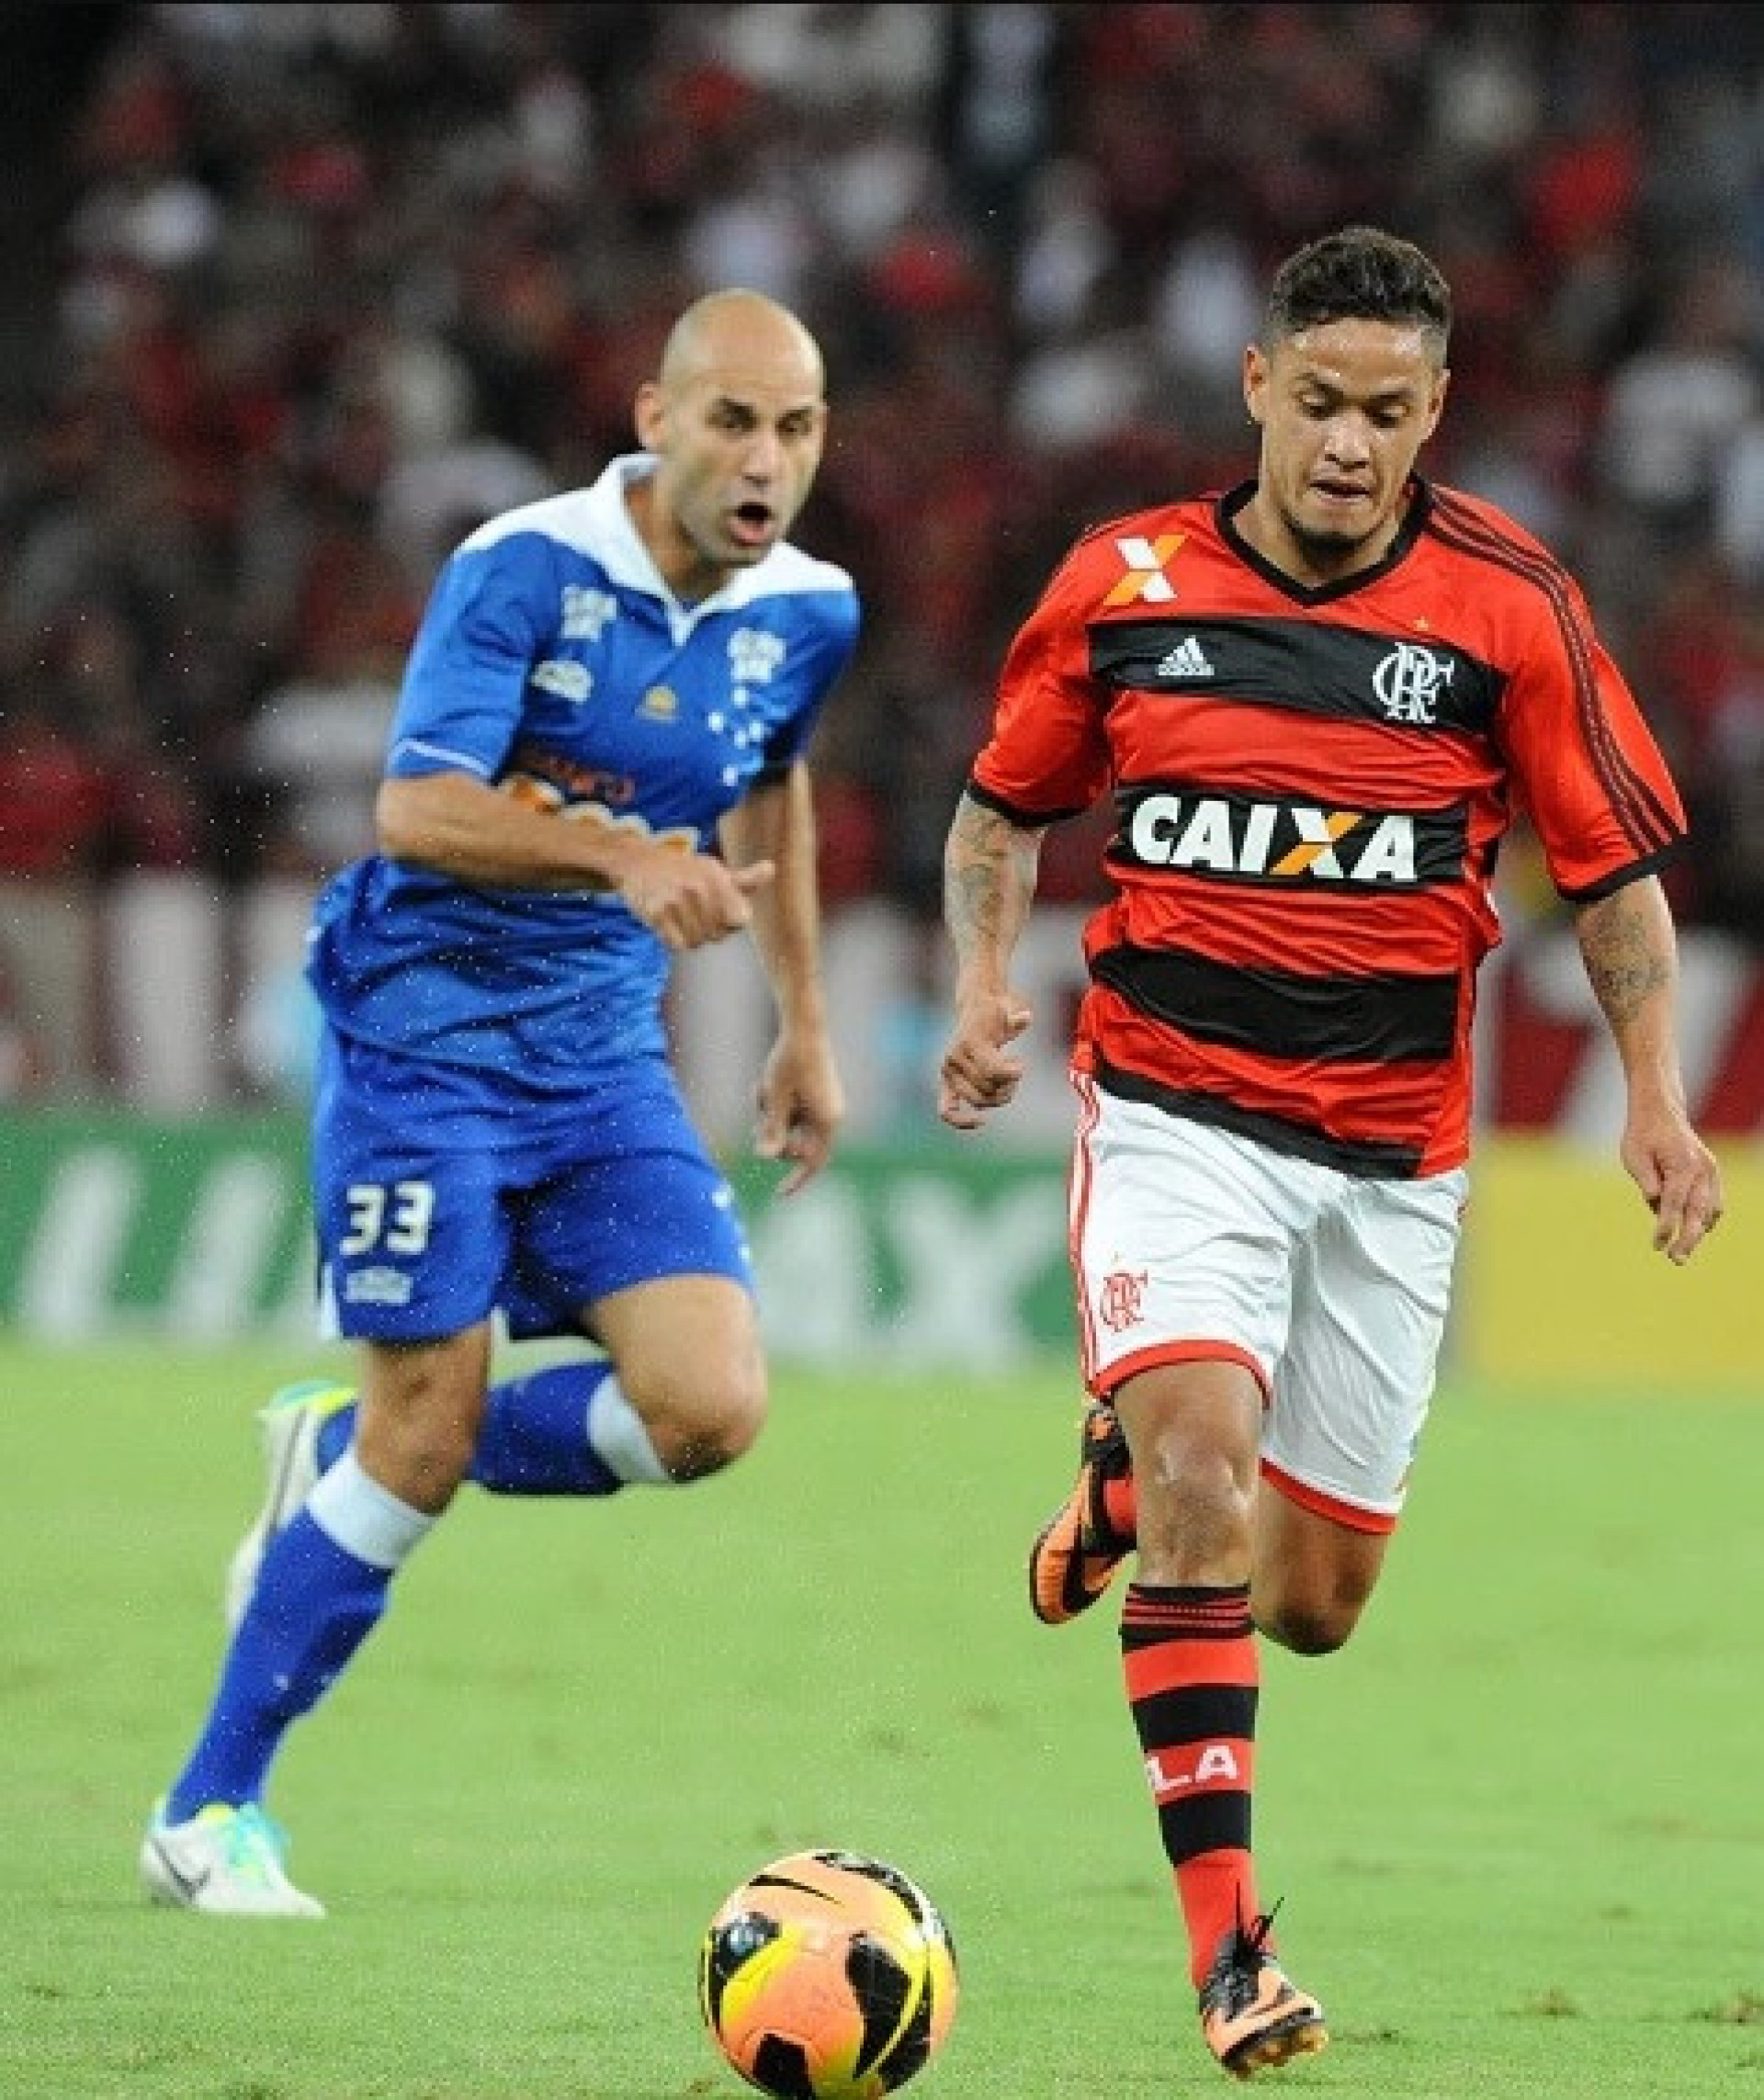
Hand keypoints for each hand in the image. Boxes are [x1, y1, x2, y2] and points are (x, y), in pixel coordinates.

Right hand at [617, 843, 774, 949]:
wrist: (638, 862)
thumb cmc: (683, 870)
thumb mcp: (714, 870)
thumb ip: (745, 879)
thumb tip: (771, 869)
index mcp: (717, 877)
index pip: (740, 920)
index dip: (732, 922)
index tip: (720, 911)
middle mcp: (698, 887)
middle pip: (719, 935)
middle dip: (710, 929)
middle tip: (695, 912)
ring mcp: (676, 900)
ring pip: (698, 942)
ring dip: (691, 936)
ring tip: (681, 916)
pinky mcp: (656, 913)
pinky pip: (678, 945)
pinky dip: (674, 939)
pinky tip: (669, 923)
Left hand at [754, 1033, 844, 1194]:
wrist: (804, 1026)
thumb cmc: (789, 1061)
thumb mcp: (774, 1097)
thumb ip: (771, 1129)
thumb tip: (765, 1158)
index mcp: (827, 1121)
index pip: (814, 1163)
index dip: (797, 1181)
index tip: (778, 1195)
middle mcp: (831, 1116)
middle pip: (797, 1145)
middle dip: (773, 1136)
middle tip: (756, 1119)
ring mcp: (824, 1105)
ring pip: (791, 1127)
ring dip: (772, 1116)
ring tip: (762, 1090)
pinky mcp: (817, 1095)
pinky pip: (793, 1112)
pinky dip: (777, 1105)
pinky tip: (767, 1084)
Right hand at [938, 989, 1031, 1130]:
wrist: (976, 1008)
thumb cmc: (996, 1011)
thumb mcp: (1008, 1009)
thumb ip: (1016, 1015)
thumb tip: (1024, 1018)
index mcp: (968, 1042)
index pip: (992, 1071)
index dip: (1012, 1073)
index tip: (1020, 1062)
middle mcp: (954, 1058)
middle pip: (987, 1088)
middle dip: (1009, 1084)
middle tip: (1016, 1070)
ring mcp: (948, 1072)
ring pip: (978, 1101)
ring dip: (999, 1097)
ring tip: (1008, 1082)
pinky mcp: (946, 1083)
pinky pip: (946, 1110)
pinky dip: (960, 1121)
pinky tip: (980, 1123)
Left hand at [1622, 1104, 1723, 1263]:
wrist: (1660, 1113)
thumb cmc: (1642, 1136)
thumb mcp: (1633, 1156)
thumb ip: (1646, 1180)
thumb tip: (1655, 1204)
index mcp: (1682, 1165)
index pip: (1674, 1204)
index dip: (1666, 1227)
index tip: (1656, 1246)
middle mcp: (1702, 1170)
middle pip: (1698, 1213)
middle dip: (1688, 1239)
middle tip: (1676, 1260)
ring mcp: (1710, 1172)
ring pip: (1710, 1210)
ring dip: (1698, 1232)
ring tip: (1681, 1252)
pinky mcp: (1712, 1174)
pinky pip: (1714, 1203)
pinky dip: (1705, 1219)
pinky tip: (1692, 1231)